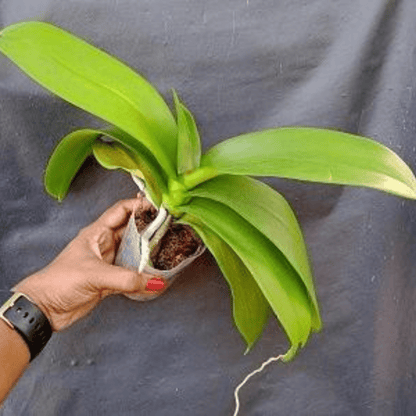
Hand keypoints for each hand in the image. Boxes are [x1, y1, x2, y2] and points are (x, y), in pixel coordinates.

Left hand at [14, 197, 165, 331]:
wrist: (45, 308)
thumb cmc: (60, 281)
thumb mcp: (95, 275)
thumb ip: (127, 279)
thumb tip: (156, 282)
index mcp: (97, 233)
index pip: (121, 211)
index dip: (139, 205)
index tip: (159, 206)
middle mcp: (104, 244)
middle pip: (132, 230)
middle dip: (149, 228)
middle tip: (170, 227)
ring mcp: (108, 261)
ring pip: (134, 251)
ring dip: (148, 252)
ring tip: (169, 249)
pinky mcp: (110, 279)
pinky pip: (132, 273)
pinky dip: (144, 274)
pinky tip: (156, 275)